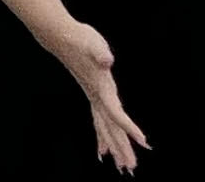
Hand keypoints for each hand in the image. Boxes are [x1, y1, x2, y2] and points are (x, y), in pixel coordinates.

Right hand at [52, 16, 145, 171]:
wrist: (60, 36)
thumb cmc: (79, 38)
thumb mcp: (93, 43)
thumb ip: (100, 53)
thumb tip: (106, 60)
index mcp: (100, 88)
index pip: (115, 112)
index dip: (128, 126)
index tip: (143, 141)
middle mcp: (97, 97)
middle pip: (110, 127)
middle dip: (121, 147)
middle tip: (130, 168)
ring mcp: (93, 97)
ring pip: (105, 128)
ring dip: (114, 147)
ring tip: (121, 166)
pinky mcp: (93, 95)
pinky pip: (99, 121)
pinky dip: (102, 137)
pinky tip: (104, 149)